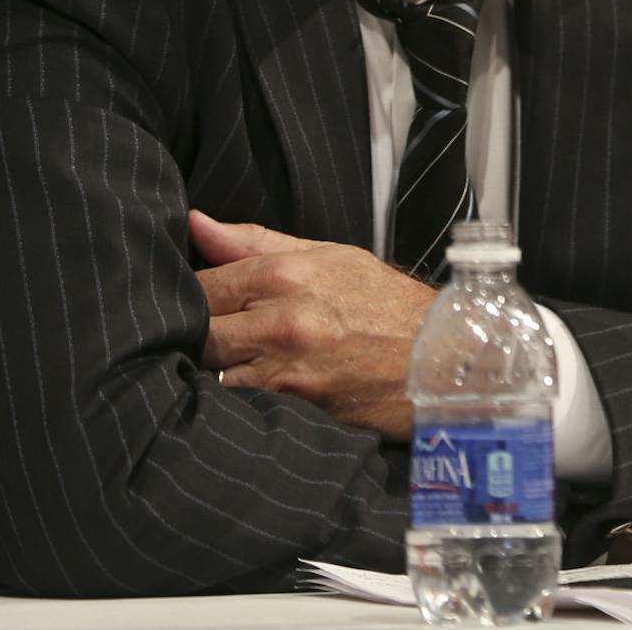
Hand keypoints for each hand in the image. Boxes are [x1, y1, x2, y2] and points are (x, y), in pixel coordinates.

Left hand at [189, 208, 435, 440]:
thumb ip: (255, 242)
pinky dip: (235, 397)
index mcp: (284, 274)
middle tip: (210, 335)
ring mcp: (285, 369)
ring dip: (214, 369)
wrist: (439, 358)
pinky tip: (249, 387)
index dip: (191, 294)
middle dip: (197, 334)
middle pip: (200, 332)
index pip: (204, 285)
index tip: (195, 300)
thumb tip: (195, 223)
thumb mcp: (327, 256)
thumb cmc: (384, 303)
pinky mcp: (294, 407)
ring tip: (229, 362)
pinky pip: (239, 402)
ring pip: (213, 372)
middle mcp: (279, 320)